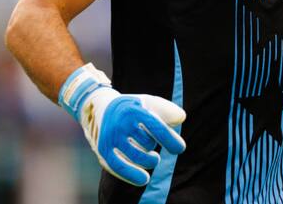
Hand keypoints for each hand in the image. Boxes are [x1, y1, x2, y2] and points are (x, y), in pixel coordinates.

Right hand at [59, 63, 185, 185]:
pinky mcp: (104, 149)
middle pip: (149, 144)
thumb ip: (167, 111)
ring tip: (152, 158)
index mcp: (135, 109)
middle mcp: (121, 122)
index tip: (180, 149)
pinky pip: (120, 167)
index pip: (156, 127)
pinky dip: (133, 175)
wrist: (101, 108)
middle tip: (151, 145)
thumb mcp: (149, 104)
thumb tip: (181, 118)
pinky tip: (144, 179)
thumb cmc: (133, 108)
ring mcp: (111, 137)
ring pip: (139, 157)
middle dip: (154, 146)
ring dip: (149, 160)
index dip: (170, 140)